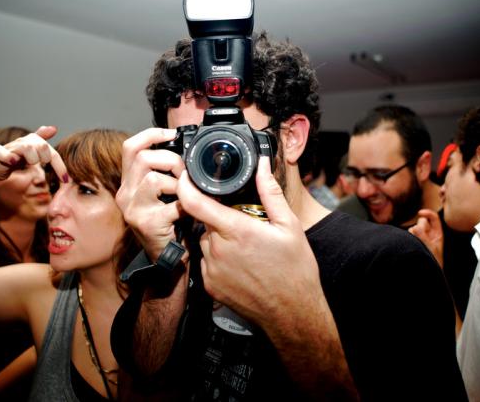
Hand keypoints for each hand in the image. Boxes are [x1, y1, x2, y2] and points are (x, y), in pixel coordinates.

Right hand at [0, 125, 66, 183]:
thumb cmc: (15, 158)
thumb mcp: (32, 152)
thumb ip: (44, 144)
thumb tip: (54, 128)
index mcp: (33, 142)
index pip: (52, 153)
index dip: (60, 166)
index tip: (65, 180)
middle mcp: (23, 142)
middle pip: (42, 145)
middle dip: (46, 157)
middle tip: (41, 164)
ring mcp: (10, 148)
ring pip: (26, 147)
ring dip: (32, 157)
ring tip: (30, 164)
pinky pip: (3, 153)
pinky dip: (9, 157)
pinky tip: (13, 161)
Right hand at [116, 128, 187, 261]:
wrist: (168, 259)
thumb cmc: (169, 223)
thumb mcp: (161, 194)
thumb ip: (164, 172)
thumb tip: (182, 147)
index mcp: (129, 183)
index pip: (130, 147)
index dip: (151, 134)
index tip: (171, 133)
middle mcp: (125, 194)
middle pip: (143, 158)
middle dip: (171, 160)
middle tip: (185, 174)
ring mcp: (133, 209)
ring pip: (153, 178)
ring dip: (177, 184)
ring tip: (185, 196)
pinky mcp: (147, 223)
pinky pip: (172, 203)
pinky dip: (186, 205)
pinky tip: (188, 213)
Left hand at [177, 156, 321, 325]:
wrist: (292, 314)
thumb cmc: (295, 271)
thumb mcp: (289, 226)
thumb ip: (270, 192)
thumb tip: (260, 165)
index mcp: (237, 231)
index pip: (195, 202)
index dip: (185, 185)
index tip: (185, 176)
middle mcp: (219, 250)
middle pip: (205, 221)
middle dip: (220, 218)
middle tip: (244, 224)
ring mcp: (212, 270)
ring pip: (205, 241)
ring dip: (218, 239)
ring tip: (245, 248)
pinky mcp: (210, 286)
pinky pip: (207, 262)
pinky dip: (218, 259)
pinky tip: (240, 264)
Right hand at [409, 208, 444, 268]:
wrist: (425, 274)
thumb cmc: (432, 261)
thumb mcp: (430, 246)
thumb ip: (422, 234)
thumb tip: (414, 227)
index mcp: (437, 234)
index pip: (433, 218)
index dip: (427, 213)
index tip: (420, 213)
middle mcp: (428, 234)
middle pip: (422, 221)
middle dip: (420, 227)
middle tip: (422, 239)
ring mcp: (419, 238)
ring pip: (413, 228)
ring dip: (414, 234)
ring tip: (417, 246)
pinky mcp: (411, 241)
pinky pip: (408, 234)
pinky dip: (409, 237)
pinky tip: (411, 245)